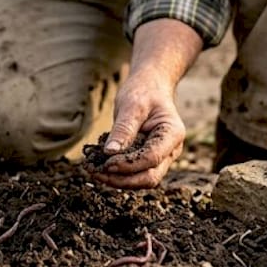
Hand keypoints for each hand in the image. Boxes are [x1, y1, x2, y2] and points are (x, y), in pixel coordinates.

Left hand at [86, 70, 184, 189]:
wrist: (150, 86)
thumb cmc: (144, 91)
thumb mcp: (132, 105)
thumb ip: (123, 129)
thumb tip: (109, 153)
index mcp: (172, 134)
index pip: (152, 158)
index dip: (128, 165)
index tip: (105, 162)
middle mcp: (171, 150)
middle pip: (150, 177)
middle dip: (122, 179)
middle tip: (96, 172)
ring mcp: (162, 157)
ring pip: (143, 180)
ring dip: (119, 180)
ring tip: (94, 170)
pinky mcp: (149, 159)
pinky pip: (136, 173)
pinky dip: (118, 174)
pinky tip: (99, 167)